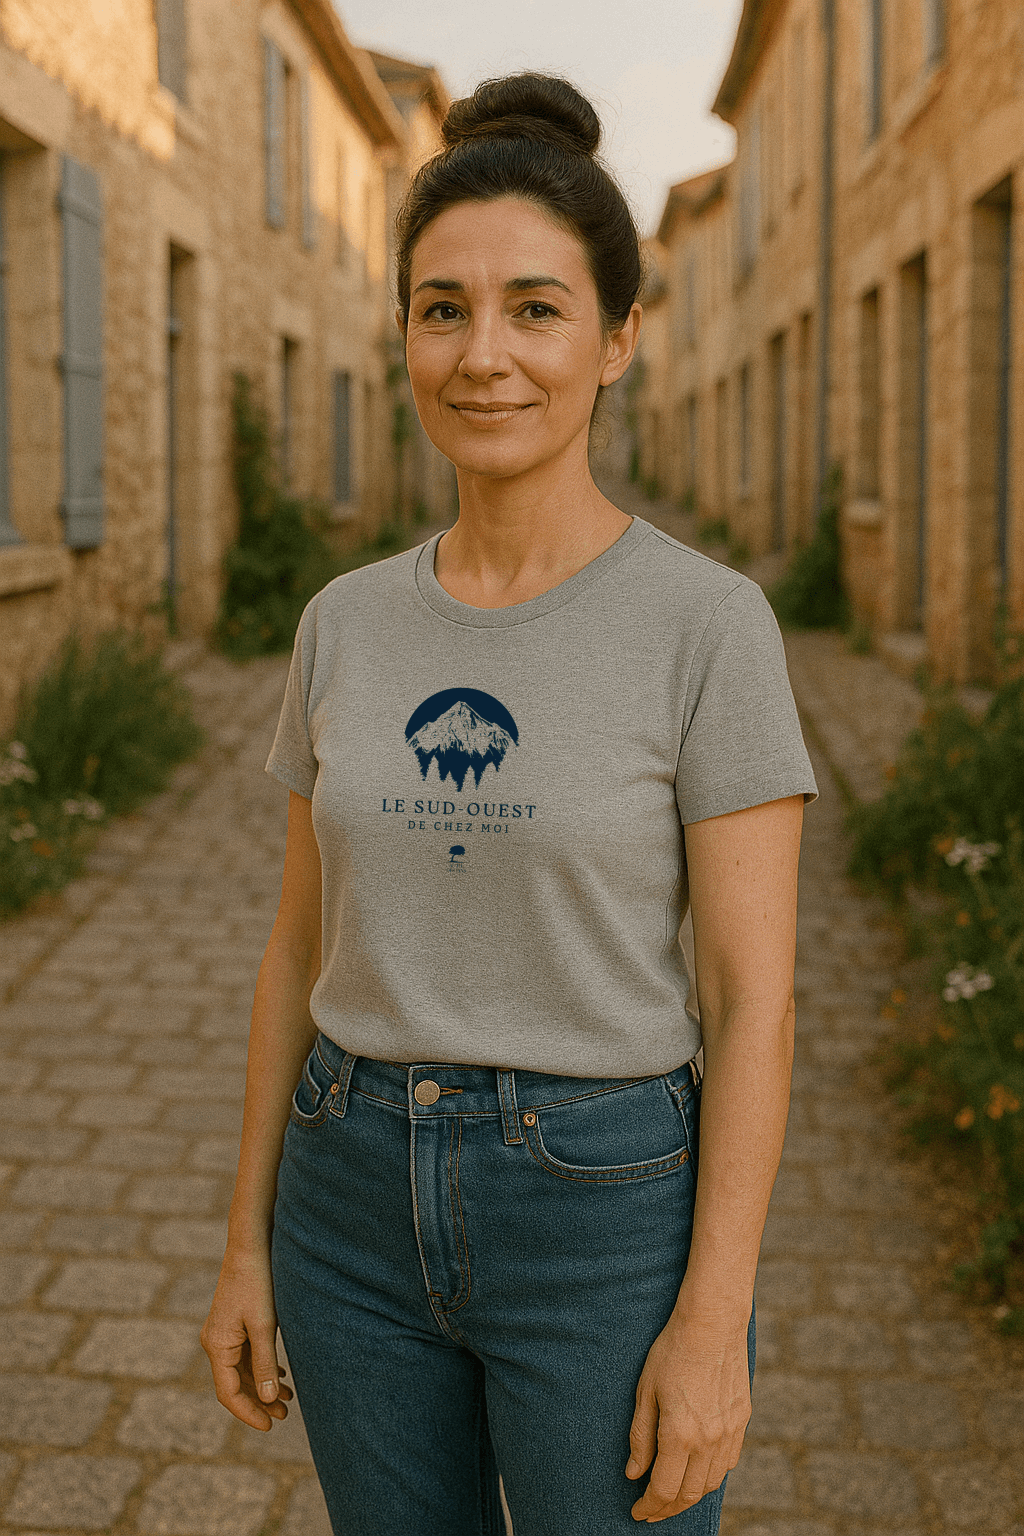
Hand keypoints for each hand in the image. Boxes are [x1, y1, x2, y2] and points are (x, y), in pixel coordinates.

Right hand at [201, 1250, 293, 1430]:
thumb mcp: (264, 1325)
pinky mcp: (233, 1323)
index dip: (248, 1413)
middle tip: (284, 1415)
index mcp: (217, 1345)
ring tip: (288, 1398)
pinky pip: (244, 1355)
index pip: (228, 1393)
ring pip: (241, 1370)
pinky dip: (261, 1367)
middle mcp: (215, 1342)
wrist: (251, 1245)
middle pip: (234, 1384)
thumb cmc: (257, 1282)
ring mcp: (223, 1332)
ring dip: (262, 1385)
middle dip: (259, 1401)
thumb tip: (266, 1399)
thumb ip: (264, 1363)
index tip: (269, 1426)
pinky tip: (281, 1374)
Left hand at [625, 1313, 750, 1522]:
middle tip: (652, 1510)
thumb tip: (634, 1473)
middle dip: (668, 1508)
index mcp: (679, 1434)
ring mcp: (728, 1432)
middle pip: (689, 1494)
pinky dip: (712, 1476)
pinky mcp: (741, 1420)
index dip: (649, 1506)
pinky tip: (698, 1472)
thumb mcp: (645, 1391)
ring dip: (691, 1495)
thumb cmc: (673, 1351)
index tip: (637, 1511)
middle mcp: (708, 1440)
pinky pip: (728, 1462)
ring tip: (673, 1496)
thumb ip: (640, 1436)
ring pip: (711, 1483)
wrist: (712, 1323)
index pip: (663, 1489)